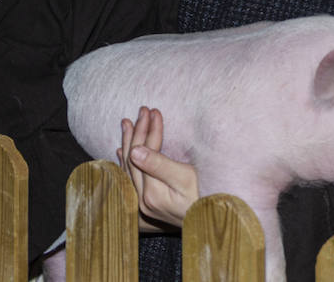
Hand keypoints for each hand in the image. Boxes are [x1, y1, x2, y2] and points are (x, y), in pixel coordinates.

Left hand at [117, 107, 198, 231]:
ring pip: (130, 165)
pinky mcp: (148, 202)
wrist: (210, 223)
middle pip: (134, 157)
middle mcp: (142, 198)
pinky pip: (131, 177)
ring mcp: (143, 202)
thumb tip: (134, 150)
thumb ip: (159, 165)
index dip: (150, 130)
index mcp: (150, 192)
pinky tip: (123, 151)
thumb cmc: (203, 199)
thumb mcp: (185, 178)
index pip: (145, 152)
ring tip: (128, 123)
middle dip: (138, 131)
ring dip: (130, 142)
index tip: (155, 112)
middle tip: (142, 110)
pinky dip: (127, 161)